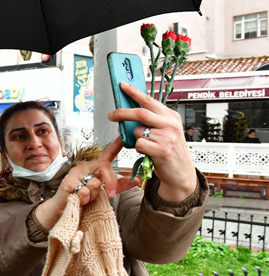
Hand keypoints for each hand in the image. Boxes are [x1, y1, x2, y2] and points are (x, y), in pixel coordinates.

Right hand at [34, 137, 139, 230]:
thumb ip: (119, 186)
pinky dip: (84, 200)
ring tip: (85, 198)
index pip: (107, 154)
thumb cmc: (84, 199)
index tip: (124, 137)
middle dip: (110, 182)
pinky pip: (85, 192)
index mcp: (95, 168)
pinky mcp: (68, 182)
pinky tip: (78, 200)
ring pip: (95, 183)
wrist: (66, 210)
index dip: (116, 145)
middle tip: (111, 194)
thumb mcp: (104, 192)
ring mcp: (76, 173)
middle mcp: (86, 166)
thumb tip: (137, 181)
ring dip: (93, 196)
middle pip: (105, 167)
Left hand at [107, 82, 197, 200]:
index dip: (134, 92)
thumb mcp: (167, 131)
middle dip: (122, 113)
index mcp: (171, 116)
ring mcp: (167, 137)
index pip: (149, 100)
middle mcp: (170, 124)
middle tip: (111, 115)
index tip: (122, 85)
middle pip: (140, 113)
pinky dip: (139, 149)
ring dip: (136, 138)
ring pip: (138, 131)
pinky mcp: (162, 150)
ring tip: (148, 145)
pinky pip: (139, 144)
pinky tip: (149, 153)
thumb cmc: (171, 150)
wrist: (181, 172)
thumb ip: (153, 120)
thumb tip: (130, 112)